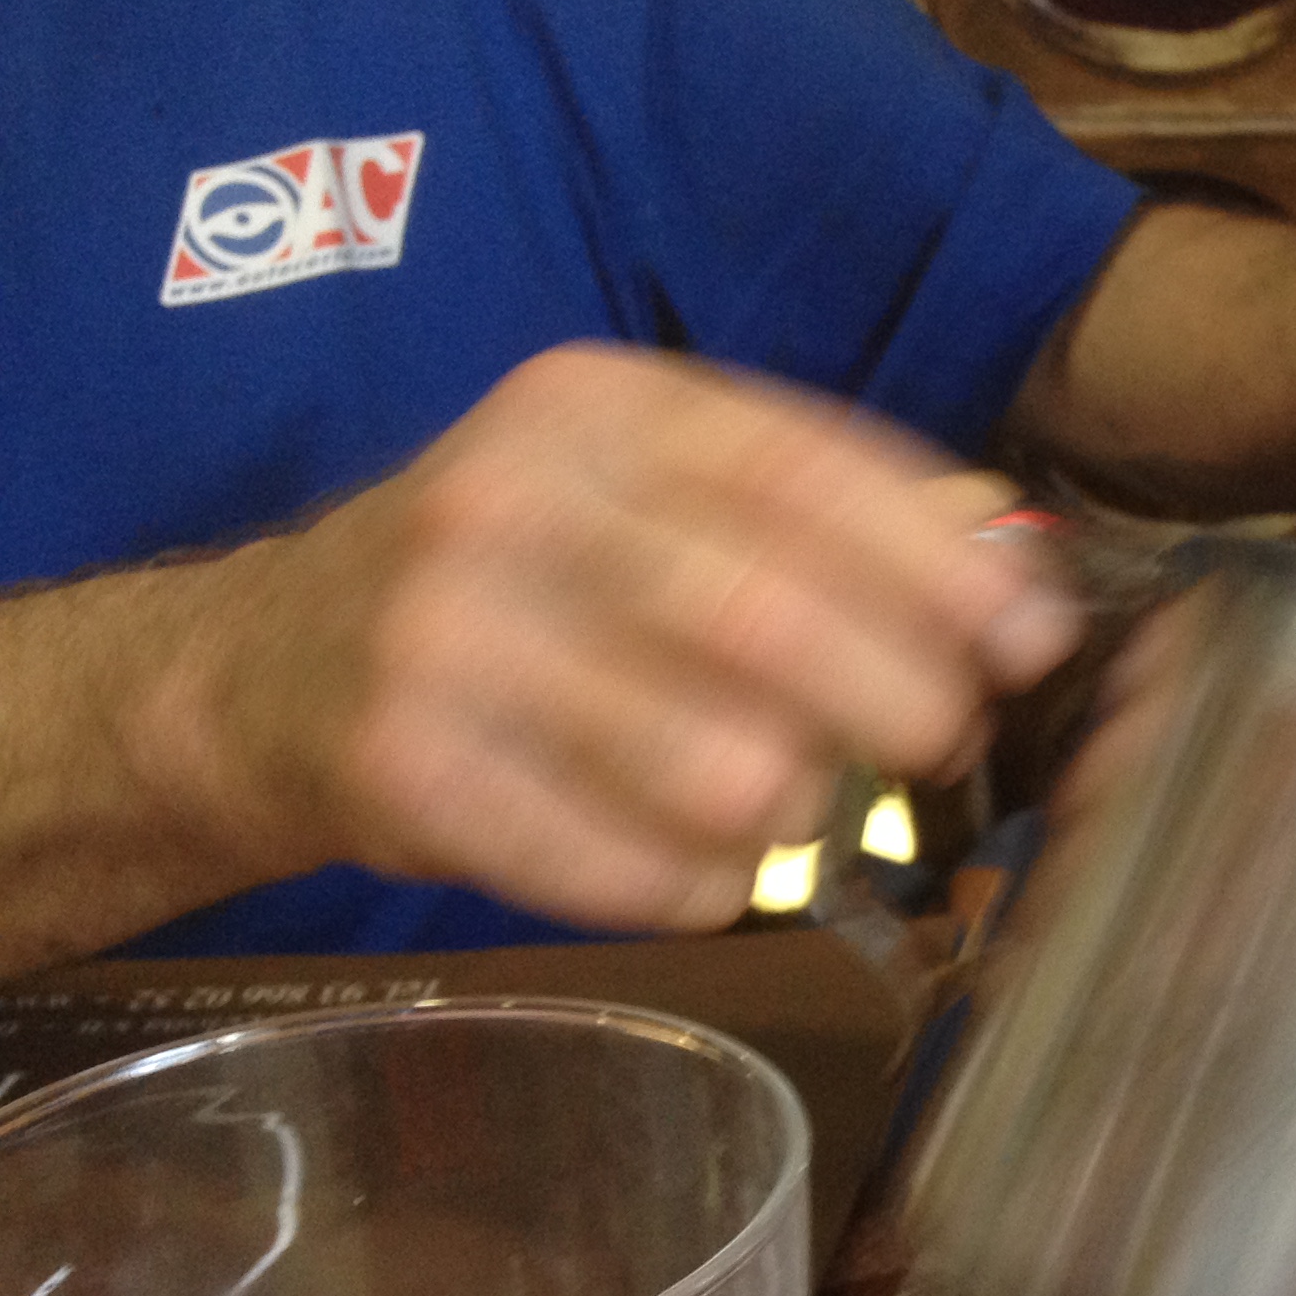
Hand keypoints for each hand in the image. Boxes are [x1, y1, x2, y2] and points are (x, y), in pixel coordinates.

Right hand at [181, 344, 1081, 930]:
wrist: (263, 666)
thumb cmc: (521, 577)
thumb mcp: (643, 489)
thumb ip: (817, 512)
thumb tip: (1011, 573)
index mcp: (595, 407)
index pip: (804, 472)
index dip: (940, 565)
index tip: (1031, 638)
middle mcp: (511, 500)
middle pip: (768, 618)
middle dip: (898, 697)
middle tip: (942, 740)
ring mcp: (446, 637)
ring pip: (713, 761)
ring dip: (800, 807)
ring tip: (802, 804)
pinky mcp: (406, 771)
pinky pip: (624, 869)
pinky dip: (702, 889)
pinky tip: (708, 874)